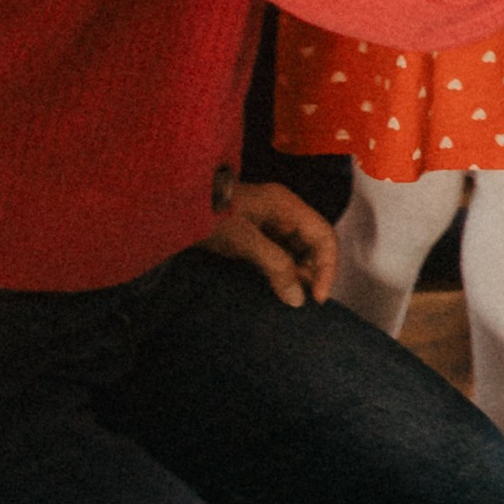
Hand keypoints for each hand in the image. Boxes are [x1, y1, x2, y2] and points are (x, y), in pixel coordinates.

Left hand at [205, 180, 337, 307]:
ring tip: (289, 296)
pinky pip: (280, 252)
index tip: (317, 297)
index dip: (327, 267)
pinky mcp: (256, 232)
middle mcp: (283, 211)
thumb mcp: (244, 240)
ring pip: (297, 249)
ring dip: (298, 273)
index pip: (323, 235)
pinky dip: (283, 270)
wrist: (175, 203)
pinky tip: (276, 286)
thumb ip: (275, 266)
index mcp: (287, 206)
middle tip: (302, 300)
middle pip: (313, 242)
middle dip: (314, 271)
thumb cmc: (211, 215)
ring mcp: (269, 221)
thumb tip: (298, 299)